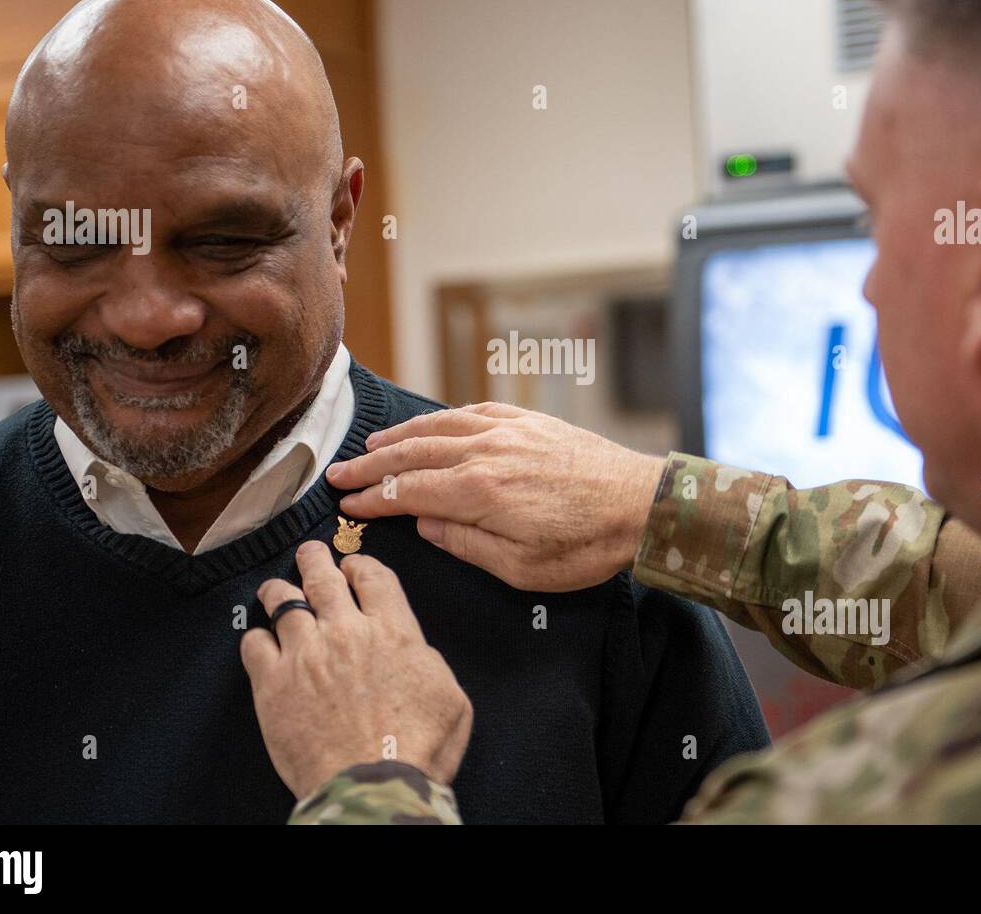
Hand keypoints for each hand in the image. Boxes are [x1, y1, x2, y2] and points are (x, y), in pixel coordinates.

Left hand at [240, 541, 473, 800]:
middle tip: (309, 553)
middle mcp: (346, 631)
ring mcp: (305, 654)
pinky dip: (256, 637)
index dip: (360, 564)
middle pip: (322, 576)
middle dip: (314, 558)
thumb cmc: (418, 749)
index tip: (353, 566)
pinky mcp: (272, 684)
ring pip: (281, 600)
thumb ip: (428, 661)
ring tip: (275, 587)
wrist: (374, 785)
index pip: (372, 575)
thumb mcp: (450, 697)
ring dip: (279, 589)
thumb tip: (413, 650)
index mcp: (393, 630)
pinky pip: (253, 643)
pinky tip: (260, 641)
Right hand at [325, 402, 663, 591]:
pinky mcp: (529, 422)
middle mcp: (487, 452)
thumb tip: (426, 525)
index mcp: (480, 492)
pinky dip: (443, 417)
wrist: (643, 505)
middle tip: (338, 472)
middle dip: (371, 464)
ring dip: (400, 436)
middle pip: (413, 454)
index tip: (345, 502)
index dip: (372, 497)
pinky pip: (473, 412)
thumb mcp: (522, 567)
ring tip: (371, 445)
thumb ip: (466, 543)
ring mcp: (508, 431)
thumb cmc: (587, 545)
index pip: (408, 491)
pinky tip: (431, 423)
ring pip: (438, 427)